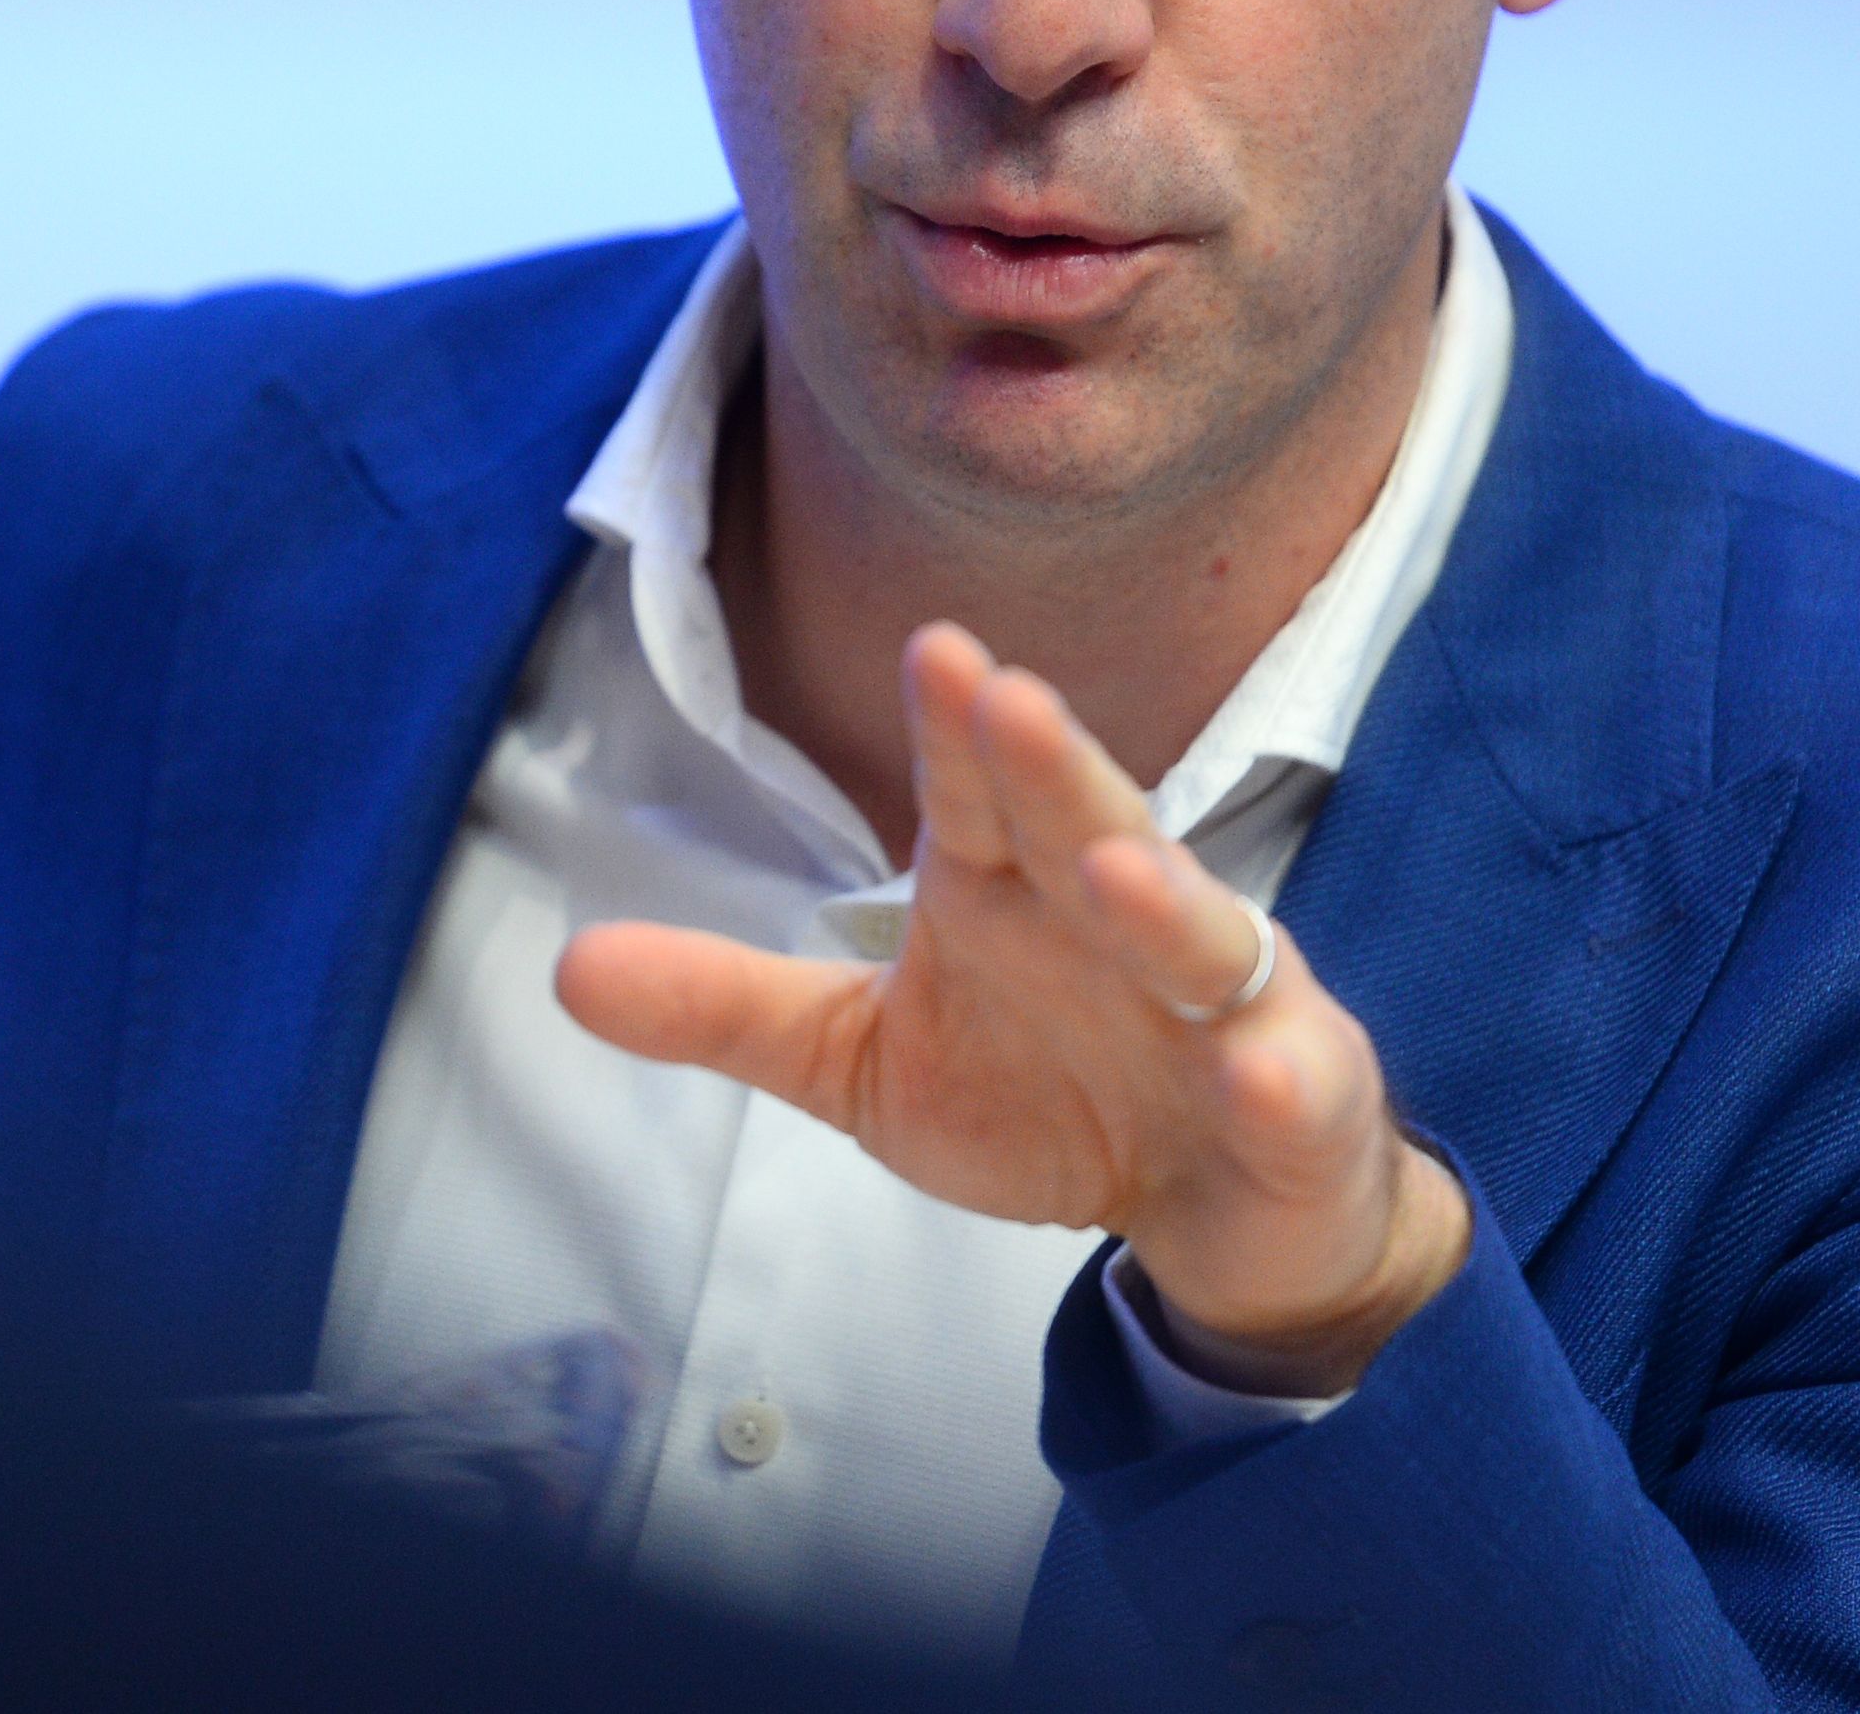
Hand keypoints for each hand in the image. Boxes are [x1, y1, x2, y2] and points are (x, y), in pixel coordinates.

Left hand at [553, 622, 1465, 1395]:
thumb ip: (730, 1007)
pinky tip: (1262, 1065)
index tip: (934, 648)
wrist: (1218, 1209)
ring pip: (1198, 935)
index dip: (959, 727)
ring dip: (1162, 900)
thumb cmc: (1045, 1096)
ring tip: (1112, 862)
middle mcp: (1119, 917)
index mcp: (1013, 888)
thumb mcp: (861, 1059)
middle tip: (1006, 696)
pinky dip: (1279, 1072)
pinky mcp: (1295, 1099)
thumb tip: (563, 969)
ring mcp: (1220, 1004)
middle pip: (1087, 823)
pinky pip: (1293, 1081)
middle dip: (1052, 765)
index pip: (978, 794)